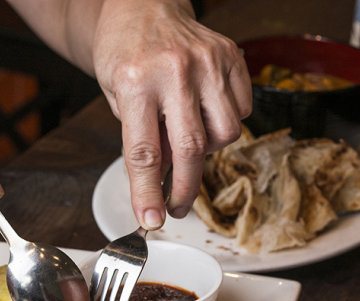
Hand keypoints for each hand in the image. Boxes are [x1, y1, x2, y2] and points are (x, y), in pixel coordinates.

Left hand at [92, 0, 251, 229]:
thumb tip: (161, 187)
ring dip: (208, 149)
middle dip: (185, 188)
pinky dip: (225, 122)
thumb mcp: (116, 97)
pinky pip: (242, 110)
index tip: (151, 220)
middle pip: (191, 148)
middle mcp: (175, 70)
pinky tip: (204, 112)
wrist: (143, 6)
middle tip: (177, 206)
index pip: (144, 152)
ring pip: (226, 132)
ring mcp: (209, 61)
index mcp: (135, 81)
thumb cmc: (126, 53)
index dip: (148, 192)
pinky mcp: (232, 57)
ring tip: (188, 137)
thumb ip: (140, 138)